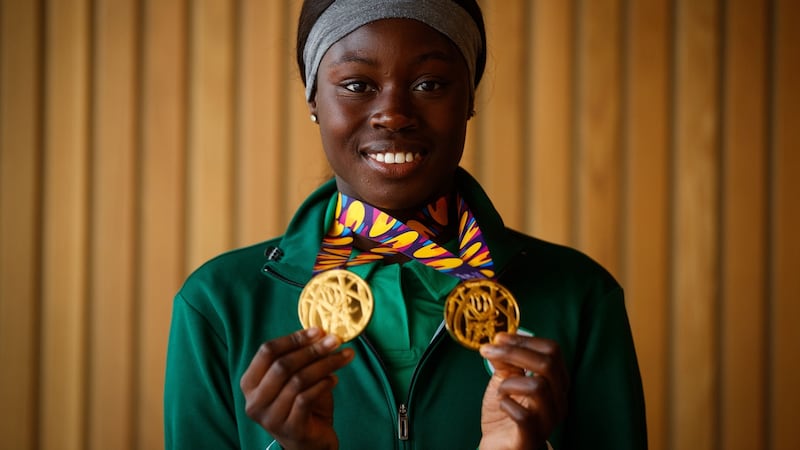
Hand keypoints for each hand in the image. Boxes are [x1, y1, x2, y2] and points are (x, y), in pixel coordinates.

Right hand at [240, 328, 354, 449]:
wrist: (309, 443)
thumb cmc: (301, 406)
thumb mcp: (294, 379)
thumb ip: (300, 358)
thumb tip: (322, 333)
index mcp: (250, 383)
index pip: (266, 351)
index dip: (293, 338)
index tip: (318, 330)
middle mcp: (255, 401)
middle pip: (282, 365)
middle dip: (312, 349)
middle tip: (334, 340)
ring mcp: (270, 417)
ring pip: (297, 380)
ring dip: (324, 364)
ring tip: (343, 357)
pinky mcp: (290, 428)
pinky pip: (306, 398)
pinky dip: (323, 385)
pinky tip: (334, 379)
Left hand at [478, 333, 568, 449]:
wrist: (499, 447)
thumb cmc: (507, 413)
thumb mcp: (505, 381)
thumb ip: (505, 362)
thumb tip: (499, 341)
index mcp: (556, 382)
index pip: (552, 351)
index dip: (524, 340)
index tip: (499, 338)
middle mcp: (559, 400)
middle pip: (548, 364)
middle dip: (513, 352)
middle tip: (488, 351)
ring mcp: (548, 420)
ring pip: (538, 387)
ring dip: (510, 383)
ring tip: (500, 391)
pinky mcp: (532, 438)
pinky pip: (524, 416)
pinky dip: (506, 405)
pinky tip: (501, 405)